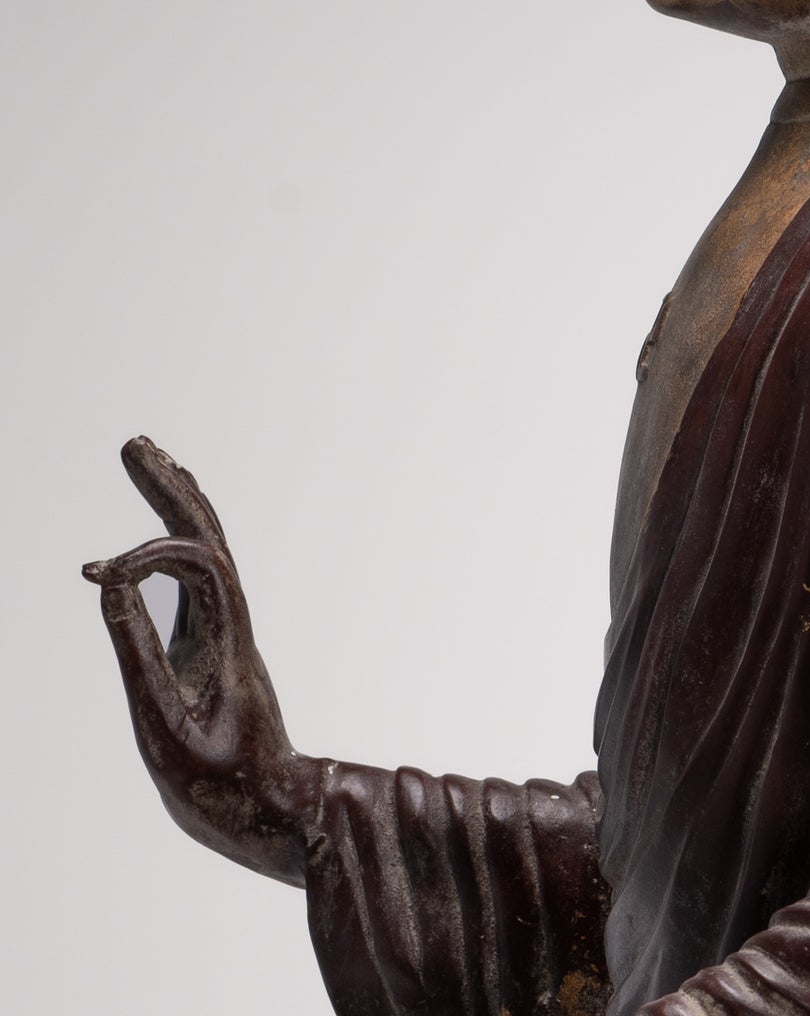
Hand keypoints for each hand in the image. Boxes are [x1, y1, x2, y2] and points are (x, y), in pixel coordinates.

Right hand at [84, 436, 320, 885]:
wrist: (271, 813)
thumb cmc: (219, 783)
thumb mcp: (166, 728)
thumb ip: (139, 657)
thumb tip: (112, 585)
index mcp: (227, 638)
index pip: (198, 562)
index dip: (148, 554)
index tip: (93, 572)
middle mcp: (232, 622)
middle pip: (209, 535)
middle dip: (171, 487)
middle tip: (135, 442)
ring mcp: (225, 630)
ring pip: (208, 549)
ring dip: (177, 503)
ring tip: (149, 459)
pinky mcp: (214, 644)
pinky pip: (199, 577)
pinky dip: (178, 542)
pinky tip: (160, 535)